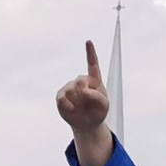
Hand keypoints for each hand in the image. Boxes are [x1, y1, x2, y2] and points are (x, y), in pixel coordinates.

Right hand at [57, 41, 114, 165]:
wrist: (87, 123)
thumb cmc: (98, 111)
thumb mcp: (104, 105)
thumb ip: (98, 97)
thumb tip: (84, 90)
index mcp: (94, 80)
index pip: (92, 64)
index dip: (90, 53)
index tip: (88, 42)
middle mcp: (81, 81)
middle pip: (80, 81)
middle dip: (84, 94)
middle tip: (88, 103)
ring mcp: (70, 87)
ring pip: (71, 91)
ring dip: (77, 102)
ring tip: (81, 108)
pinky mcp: (61, 95)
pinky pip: (62, 99)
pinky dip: (67, 106)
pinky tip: (72, 109)